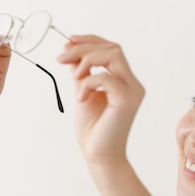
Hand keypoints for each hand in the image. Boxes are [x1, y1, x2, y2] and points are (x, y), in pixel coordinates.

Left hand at [57, 35, 144, 164]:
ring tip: (74, 76)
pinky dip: (89, 83)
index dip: (90, 40)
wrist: (98, 154)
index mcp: (124, 80)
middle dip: (84, 48)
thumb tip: (71, 52)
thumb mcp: (83, 92)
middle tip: (62, 57)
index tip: (69, 41)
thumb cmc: (93, 129)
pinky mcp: (127, 101)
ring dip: (87, 60)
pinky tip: (80, 98)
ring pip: (113, 56)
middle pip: (113, 49)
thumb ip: (81, 72)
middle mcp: (132, 84)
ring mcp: (132, 91)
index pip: (112, 49)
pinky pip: (107, 78)